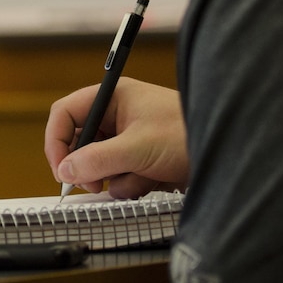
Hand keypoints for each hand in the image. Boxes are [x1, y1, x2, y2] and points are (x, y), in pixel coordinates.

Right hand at [44, 77, 187, 198]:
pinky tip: (152, 181)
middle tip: (93, 185)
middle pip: (80, 143)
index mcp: (112, 97)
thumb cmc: (185, 135)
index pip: (67, 113)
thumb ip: (98, 160)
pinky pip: (118, 178)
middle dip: (88, 166)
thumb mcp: (137, 148)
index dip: (57, 140)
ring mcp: (128, 140)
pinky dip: (130, 185)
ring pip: (98, 166)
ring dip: (114, 178)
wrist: (225, 153)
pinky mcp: (139, 161)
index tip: (60, 169)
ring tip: (141, 177)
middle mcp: (116, 116)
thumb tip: (66, 170)